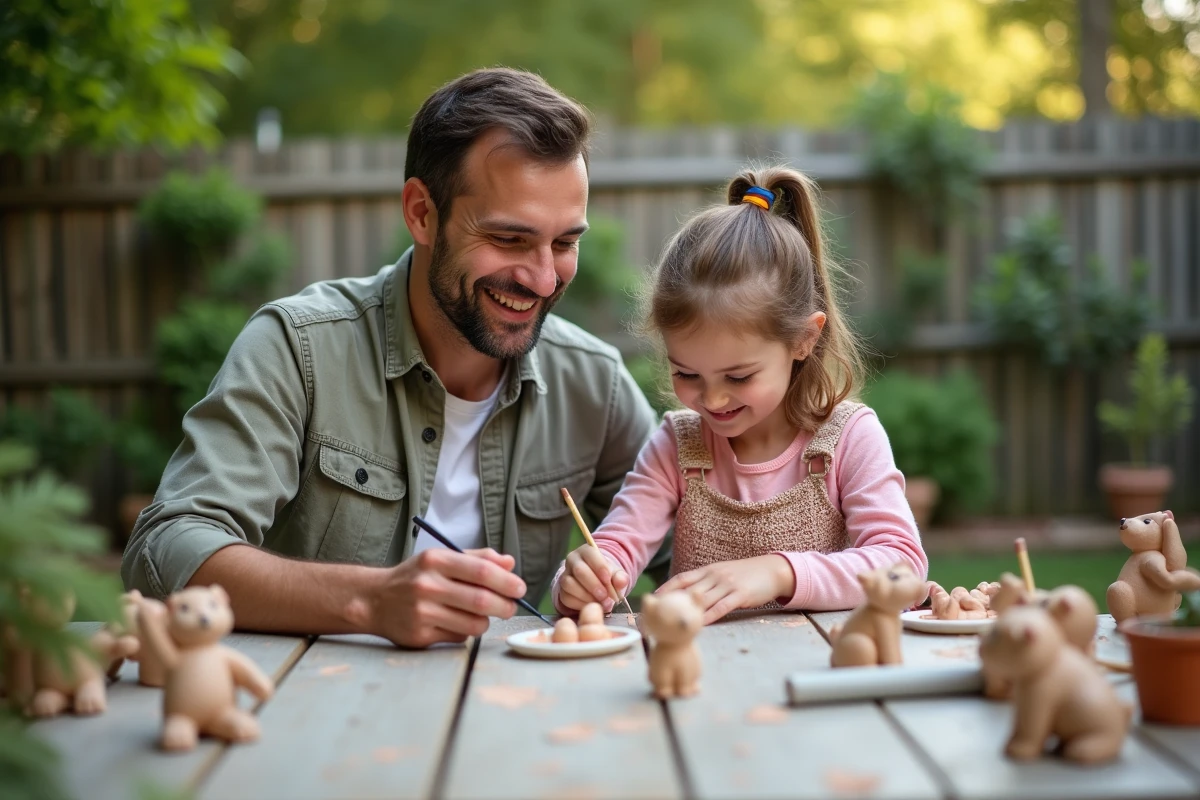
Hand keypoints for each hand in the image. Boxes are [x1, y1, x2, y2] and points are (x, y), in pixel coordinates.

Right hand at [370, 548, 526, 648]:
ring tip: (482, 614)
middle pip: (482, 601)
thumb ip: (477, 559)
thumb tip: (510, 563)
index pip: (482, 572)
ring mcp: (422, 613)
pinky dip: (466, 631)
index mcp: (435, 561)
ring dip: (487, 621)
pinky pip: (459, 637)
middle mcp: (427, 586)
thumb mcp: (441, 559)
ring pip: (474, 623)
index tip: (520, 588)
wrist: (374, 600)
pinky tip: (457, 622)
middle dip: (505, 606)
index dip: (507, 582)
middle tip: (511, 606)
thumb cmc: (415, 577)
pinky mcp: (420, 636)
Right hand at [559, 545, 628, 612]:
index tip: (608, 580)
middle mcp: (572, 561)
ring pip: (569, 584)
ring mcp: (565, 575)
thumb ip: (620, 577)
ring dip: (586, 596)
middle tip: (605, 596)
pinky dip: (580, 604)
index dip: (599, 566)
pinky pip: (567, 598)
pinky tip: (591, 606)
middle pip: (579, 570)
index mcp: (586, 551)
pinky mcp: (562, 591)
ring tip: (600, 603)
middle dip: (593, 585)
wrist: (596, 585)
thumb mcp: (616, 574)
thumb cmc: (606, 576)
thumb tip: (621, 582)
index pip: (590, 554)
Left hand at [657, 555, 794, 624]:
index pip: (682, 579)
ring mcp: (727, 584)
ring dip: (687, 612)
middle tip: (658, 615)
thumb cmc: (746, 575)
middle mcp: (715, 576)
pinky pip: (721, 606)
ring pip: (702, 599)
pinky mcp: (740, 594)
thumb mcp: (723, 574)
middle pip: (688, 590)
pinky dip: (709, 615)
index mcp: (708, 570)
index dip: (666, 589)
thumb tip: (689, 596)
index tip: (652, 599)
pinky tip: (700, 624)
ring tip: (673, 623)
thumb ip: (707, 583)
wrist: (772, 570)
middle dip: (671, 603)